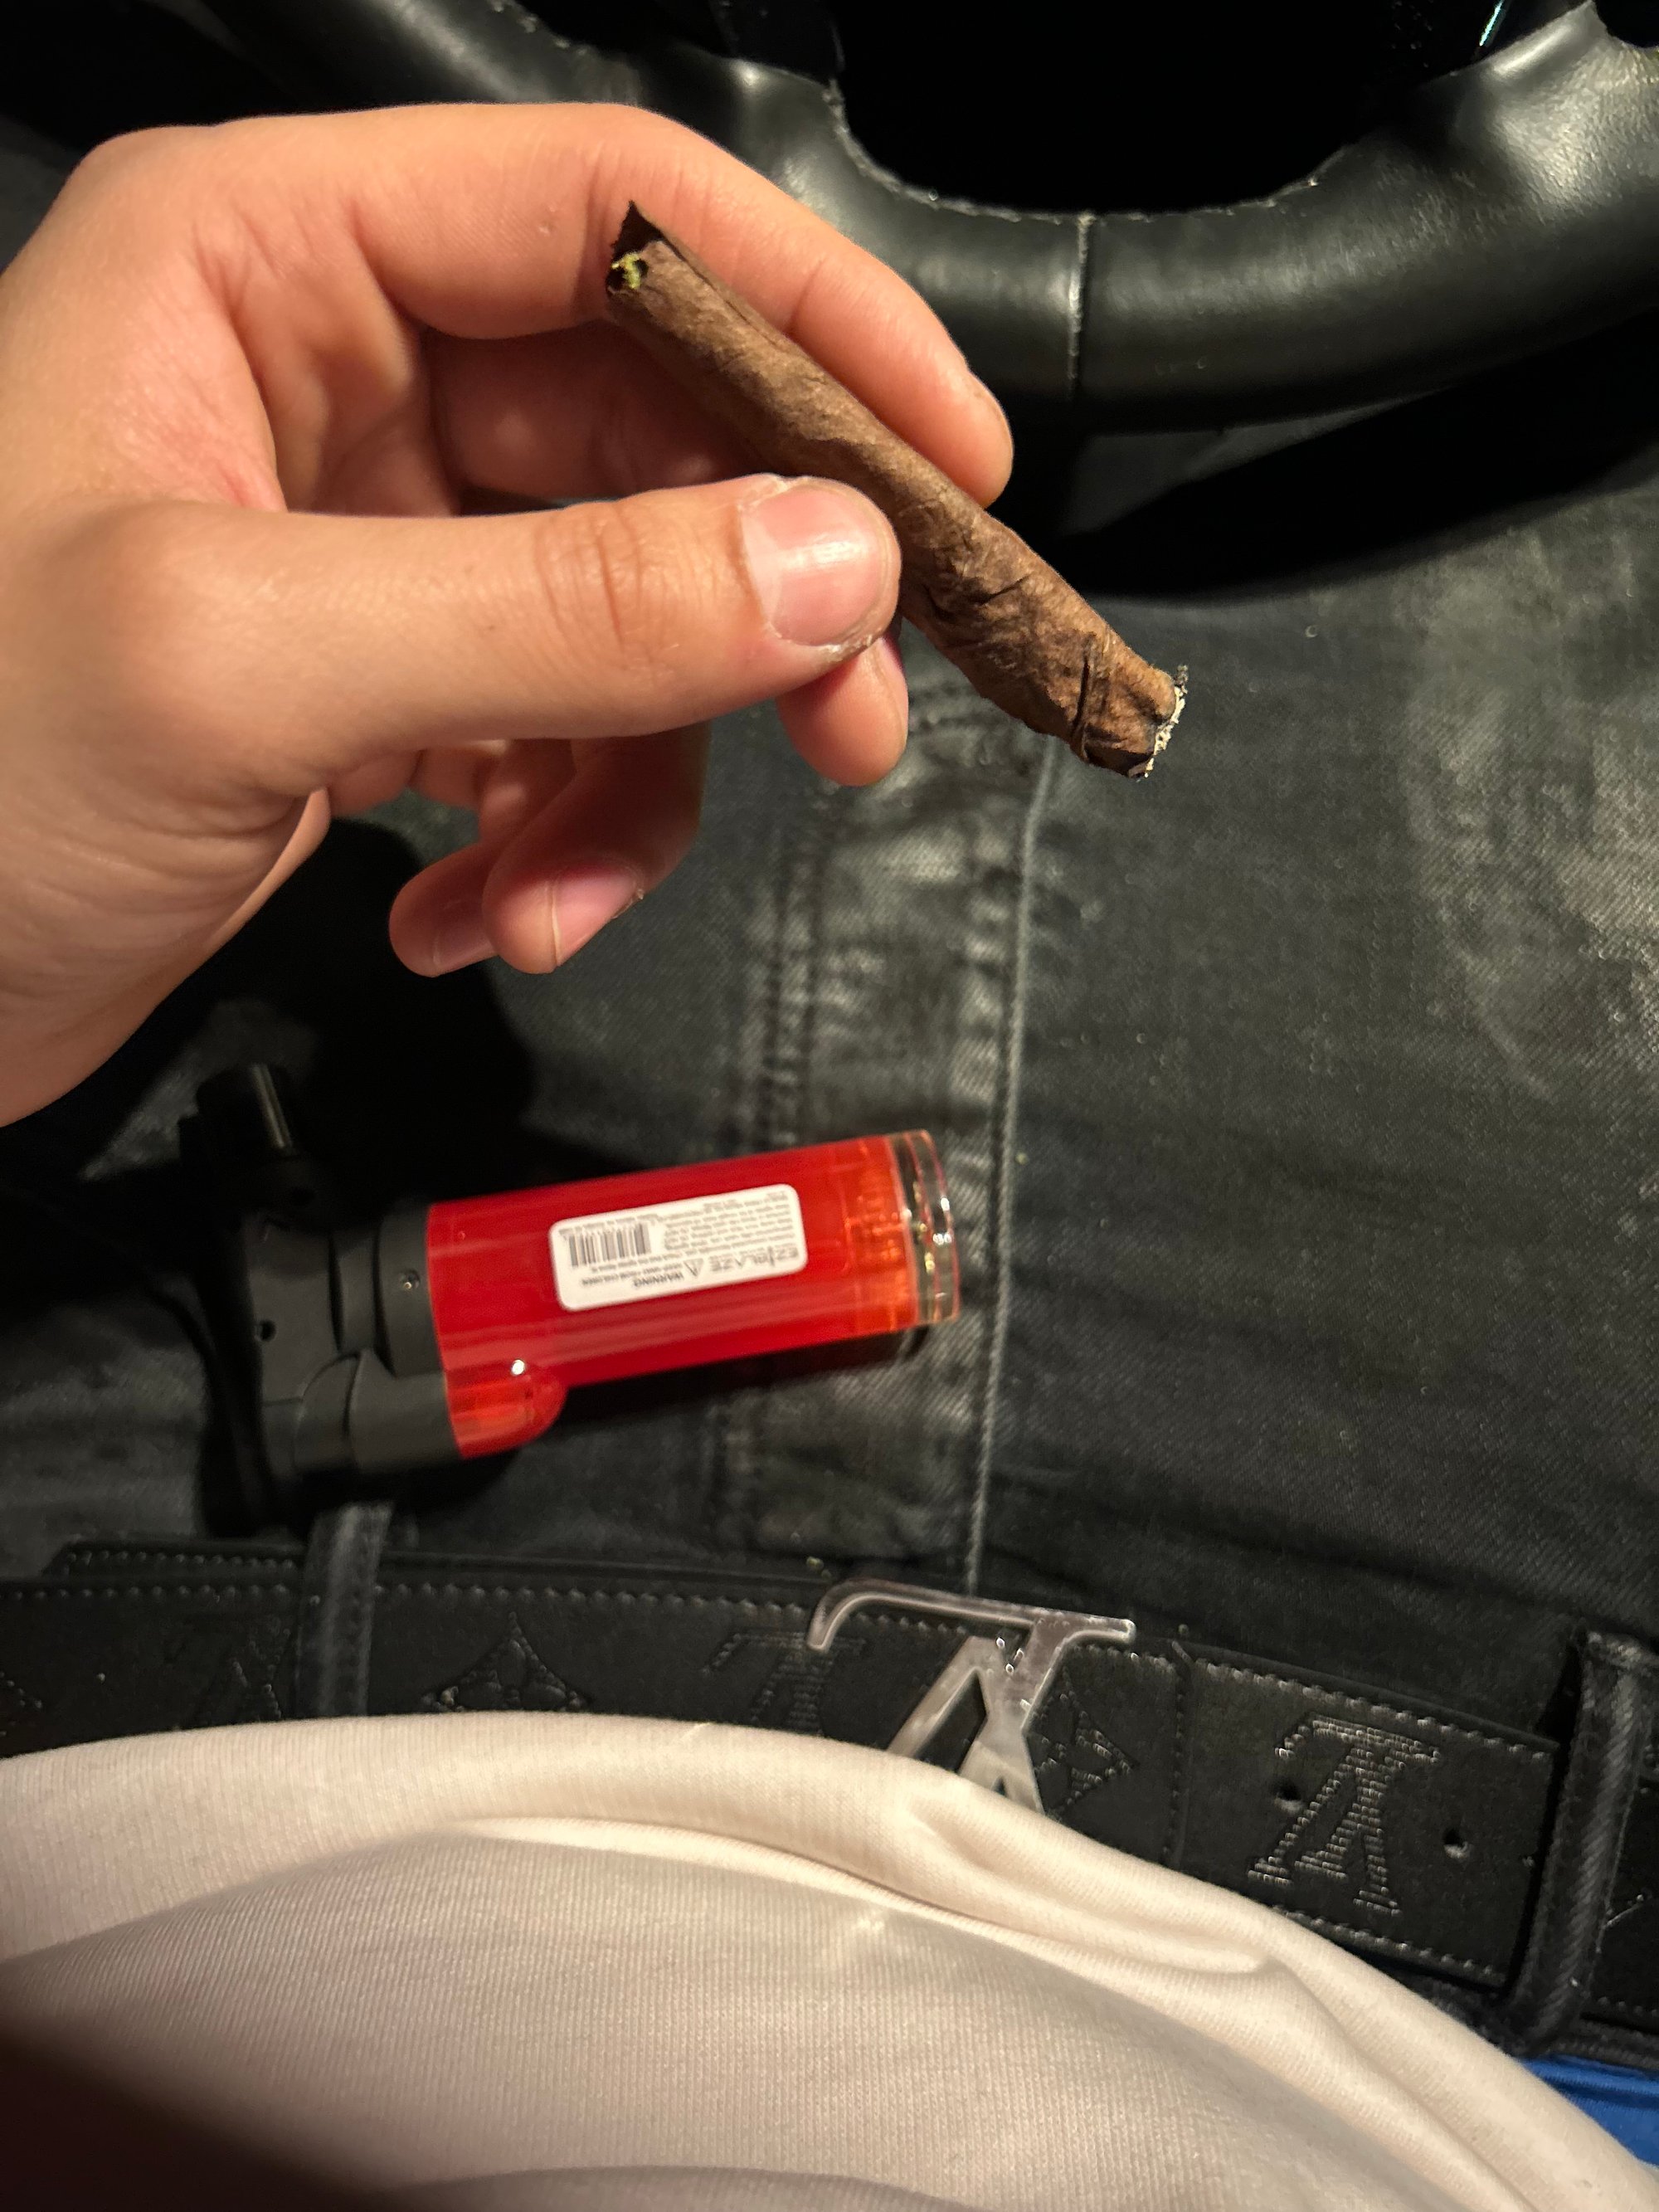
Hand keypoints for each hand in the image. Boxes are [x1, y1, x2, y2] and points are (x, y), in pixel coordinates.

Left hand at [0, 104, 1010, 1124]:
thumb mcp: (244, 665)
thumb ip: (556, 607)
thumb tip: (829, 569)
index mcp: (266, 258)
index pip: (614, 216)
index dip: (810, 328)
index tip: (953, 470)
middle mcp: (331, 373)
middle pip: (653, 429)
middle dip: (754, 598)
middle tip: (851, 725)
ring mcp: (364, 540)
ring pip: (627, 610)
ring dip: (640, 771)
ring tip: (566, 893)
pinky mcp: (377, 684)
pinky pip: (560, 729)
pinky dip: (556, 837)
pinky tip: (479, 914)